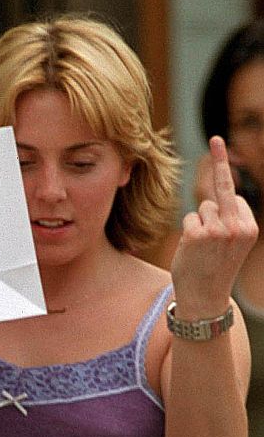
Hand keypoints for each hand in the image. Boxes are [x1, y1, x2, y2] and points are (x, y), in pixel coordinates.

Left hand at [171, 136, 257, 318]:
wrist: (206, 298)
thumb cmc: (216, 266)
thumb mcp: (232, 241)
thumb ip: (229, 216)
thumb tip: (216, 191)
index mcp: (250, 226)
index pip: (233, 194)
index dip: (223, 185)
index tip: (217, 138)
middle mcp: (238, 226)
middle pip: (218, 195)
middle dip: (214, 188)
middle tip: (215, 158)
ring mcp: (217, 230)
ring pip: (200, 208)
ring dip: (198, 224)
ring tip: (203, 249)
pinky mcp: (196, 235)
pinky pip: (188, 218)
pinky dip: (187, 232)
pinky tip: (193, 250)